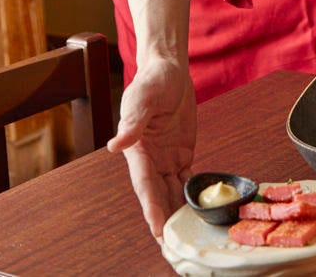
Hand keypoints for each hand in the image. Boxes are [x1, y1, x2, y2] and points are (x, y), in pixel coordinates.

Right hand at [107, 59, 196, 241]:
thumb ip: (133, 120)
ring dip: (177, 214)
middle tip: (174, 246)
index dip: (150, 208)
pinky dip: (191, 196)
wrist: (169, 69)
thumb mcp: (144, 96)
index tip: (158, 230)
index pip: (144, 185)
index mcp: (137, 149)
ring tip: (186, 238)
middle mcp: (151, 159)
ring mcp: (166, 158)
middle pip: (158, 196)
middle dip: (164, 221)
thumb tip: (116, 144)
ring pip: (172, 192)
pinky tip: (199, 212)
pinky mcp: (181, 153)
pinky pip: (186, 179)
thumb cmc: (153, 79)